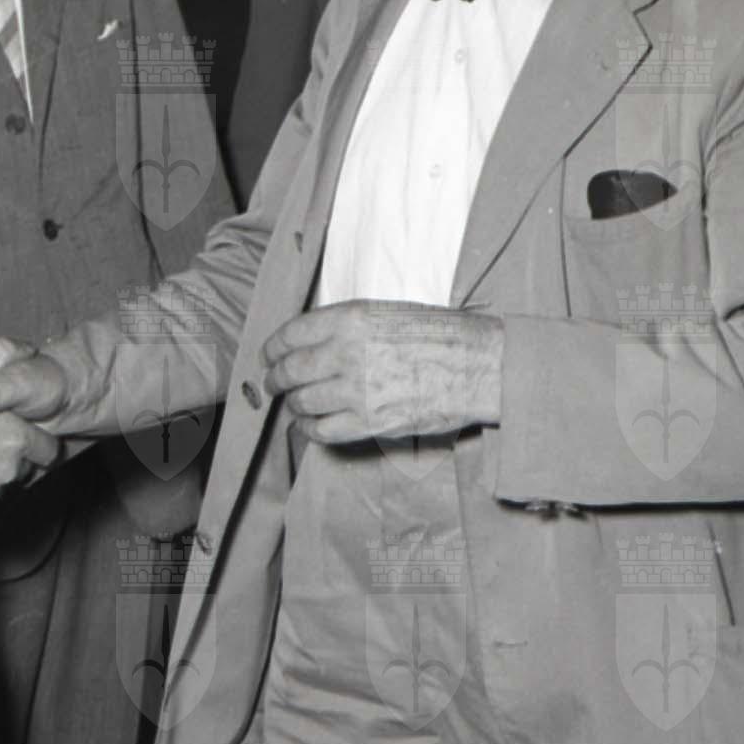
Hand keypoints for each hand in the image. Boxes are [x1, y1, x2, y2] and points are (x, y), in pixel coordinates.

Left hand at [260, 301, 502, 445]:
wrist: (476, 365)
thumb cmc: (437, 334)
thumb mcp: (385, 313)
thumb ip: (346, 326)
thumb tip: (311, 342)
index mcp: (350, 319)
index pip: (291, 334)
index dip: (272, 348)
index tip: (267, 356)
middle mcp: (347, 352)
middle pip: (290, 370)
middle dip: (275, 379)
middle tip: (272, 384)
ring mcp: (357, 390)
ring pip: (303, 402)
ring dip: (294, 404)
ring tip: (294, 404)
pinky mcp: (369, 423)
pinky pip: (323, 430)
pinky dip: (310, 429)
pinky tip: (310, 425)